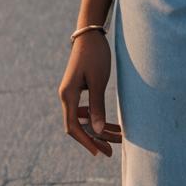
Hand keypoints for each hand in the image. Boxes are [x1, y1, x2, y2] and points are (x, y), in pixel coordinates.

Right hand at [57, 32, 122, 157]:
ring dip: (100, 128)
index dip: (86, 141)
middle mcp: (67, 96)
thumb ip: (97, 105)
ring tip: (118, 137)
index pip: (74, 127)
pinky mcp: (80, 89)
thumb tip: (97, 131)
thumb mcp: (98, 80)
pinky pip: (88, 109)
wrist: (90, 33)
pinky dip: (99, 117)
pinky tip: (111, 124)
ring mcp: (73, 93)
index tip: (100, 152)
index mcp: (68, 95)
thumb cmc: (95, 54)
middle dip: (96, 138)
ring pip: (85, 118)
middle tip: (112, 150)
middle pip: (79, 125)